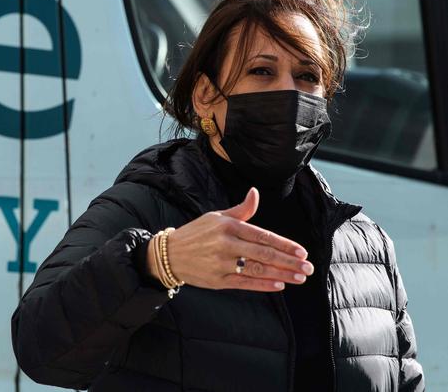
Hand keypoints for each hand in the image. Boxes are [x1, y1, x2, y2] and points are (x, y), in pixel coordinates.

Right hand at [146, 187, 313, 291]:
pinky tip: (279, 285)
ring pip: (257, 270)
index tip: (302, 251)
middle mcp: (226, 244)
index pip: (262, 236)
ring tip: (299, 278)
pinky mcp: (217, 281)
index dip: (284, 245)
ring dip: (281, 275)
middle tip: (307, 268)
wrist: (170, 254)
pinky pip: (245, 283)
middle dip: (289, 262)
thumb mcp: (216, 216)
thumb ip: (241, 209)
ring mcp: (221, 263)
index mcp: (228, 226)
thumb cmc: (196, 233)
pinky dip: (263, 285)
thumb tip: (255, 192)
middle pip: (264, 254)